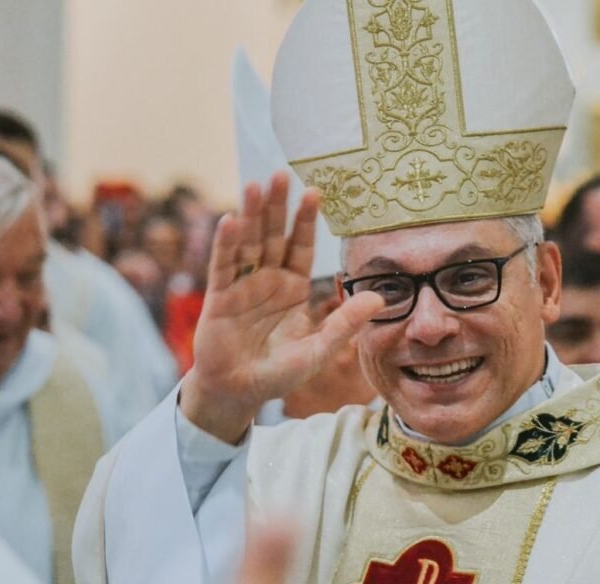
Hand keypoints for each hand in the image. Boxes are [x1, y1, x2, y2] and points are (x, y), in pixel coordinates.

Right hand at [180, 173, 383, 441]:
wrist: (239, 392)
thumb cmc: (279, 373)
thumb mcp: (319, 350)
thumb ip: (345, 324)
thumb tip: (380, 298)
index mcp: (293, 288)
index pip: (301, 247)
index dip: (306, 221)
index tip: (315, 192)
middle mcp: (268, 280)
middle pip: (273, 236)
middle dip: (277, 206)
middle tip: (281, 174)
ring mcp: (242, 286)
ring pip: (247, 243)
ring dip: (250, 215)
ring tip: (255, 185)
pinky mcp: (219, 297)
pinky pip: (223, 266)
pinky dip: (226, 244)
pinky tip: (230, 220)